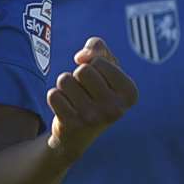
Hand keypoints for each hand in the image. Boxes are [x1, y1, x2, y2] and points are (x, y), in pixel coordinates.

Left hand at [46, 37, 137, 162]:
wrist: (78, 134)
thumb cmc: (94, 92)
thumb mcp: (105, 68)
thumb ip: (98, 48)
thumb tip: (81, 57)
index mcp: (130, 93)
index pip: (99, 61)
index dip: (92, 65)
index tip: (98, 81)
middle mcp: (116, 108)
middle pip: (82, 70)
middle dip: (78, 75)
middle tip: (84, 91)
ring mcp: (94, 118)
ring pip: (65, 80)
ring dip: (65, 86)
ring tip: (74, 99)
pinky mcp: (72, 125)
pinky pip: (53, 95)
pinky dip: (55, 97)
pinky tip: (65, 109)